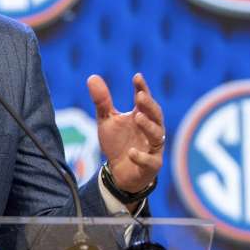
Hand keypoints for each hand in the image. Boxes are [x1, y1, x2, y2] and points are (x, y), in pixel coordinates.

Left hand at [87, 72, 164, 193]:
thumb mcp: (107, 121)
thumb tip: (92, 77)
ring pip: (157, 135)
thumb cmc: (117, 143)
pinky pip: (150, 161)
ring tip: (137, 117)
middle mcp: (151, 130)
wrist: (119, 172)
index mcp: (142, 116)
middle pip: (156, 115)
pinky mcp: (152, 165)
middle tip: (140, 96)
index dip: (142, 88)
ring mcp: (153, 148)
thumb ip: (102, 101)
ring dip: (148, 126)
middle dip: (149, 105)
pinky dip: (141, 156)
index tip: (137, 77)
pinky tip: (130, 152)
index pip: (144, 99)